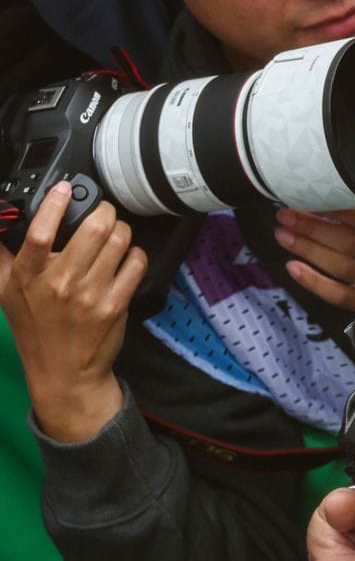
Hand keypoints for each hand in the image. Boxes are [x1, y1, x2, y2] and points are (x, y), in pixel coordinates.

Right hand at [0, 182, 146, 442]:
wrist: (64, 372)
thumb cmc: (35, 329)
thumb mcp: (6, 292)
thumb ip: (3, 256)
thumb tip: (2, 225)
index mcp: (28, 276)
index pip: (39, 233)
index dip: (55, 205)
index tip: (65, 189)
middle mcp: (60, 283)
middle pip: (93, 230)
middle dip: (104, 212)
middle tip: (104, 212)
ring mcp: (91, 295)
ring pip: (119, 243)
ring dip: (122, 231)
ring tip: (117, 232)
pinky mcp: (116, 306)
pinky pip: (136, 266)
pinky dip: (136, 254)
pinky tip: (128, 256)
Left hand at [276, 205, 354, 310]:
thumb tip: (346, 188)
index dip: (337, 209)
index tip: (309, 195)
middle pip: (351, 243)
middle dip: (313, 227)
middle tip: (285, 214)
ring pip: (344, 267)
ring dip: (309, 250)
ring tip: (283, 235)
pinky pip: (344, 297)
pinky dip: (316, 283)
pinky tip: (293, 268)